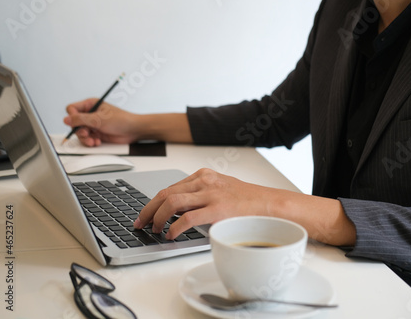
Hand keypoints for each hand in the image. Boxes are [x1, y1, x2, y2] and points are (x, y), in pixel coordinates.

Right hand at [63, 98, 139, 145]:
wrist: (133, 130)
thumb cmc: (121, 120)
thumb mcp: (99, 119)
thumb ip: (81, 119)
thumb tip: (66, 119)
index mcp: (90, 105)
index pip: (72, 109)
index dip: (72, 116)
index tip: (77, 123)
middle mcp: (90, 114)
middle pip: (74, 123)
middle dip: (80, 131)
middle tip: (87, 134)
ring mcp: (93, 125)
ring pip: (80, 133)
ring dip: (85, 138)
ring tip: (93, 141)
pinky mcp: (96, 134)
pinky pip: (87, 139)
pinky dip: (90, 142)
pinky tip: (97, 142)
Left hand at [133, 168, 277, 238]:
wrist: (270, 204)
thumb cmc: (247, 201)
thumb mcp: (220, 190)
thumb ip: (200, 195)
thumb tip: (178, 211)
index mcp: (203, 175)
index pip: (170, 188)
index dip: (153, 202)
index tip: (145, 214)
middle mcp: (204, 181)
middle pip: (165, 193)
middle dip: (148, 210)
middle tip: (141, 223)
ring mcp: (211, 194)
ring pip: (171, 203)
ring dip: (158, 218)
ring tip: (155, 230)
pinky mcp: (218, 209)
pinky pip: (187, 218)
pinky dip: (174, 228)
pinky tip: (171, 235)